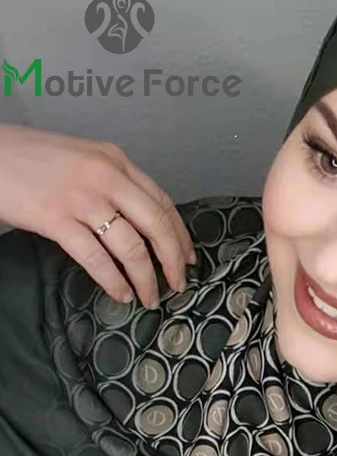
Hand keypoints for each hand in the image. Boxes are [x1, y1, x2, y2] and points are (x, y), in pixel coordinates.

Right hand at [0, 123, 194, 307]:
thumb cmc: (28, 158)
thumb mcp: (82, 159)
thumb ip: (112, 183)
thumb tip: (140, 222)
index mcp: (115, 160)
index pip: (163, 202)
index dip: (180, 235)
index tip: (188, 258)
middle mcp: (105, 176)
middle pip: (157, 226)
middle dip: (173, 261)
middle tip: (178, 285)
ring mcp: (81, 197)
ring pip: (131, 247)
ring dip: (146, 279)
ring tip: (149, 297)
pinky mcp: (55, 218)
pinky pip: (96, 258)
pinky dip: (114, 281)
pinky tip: (120, 294)